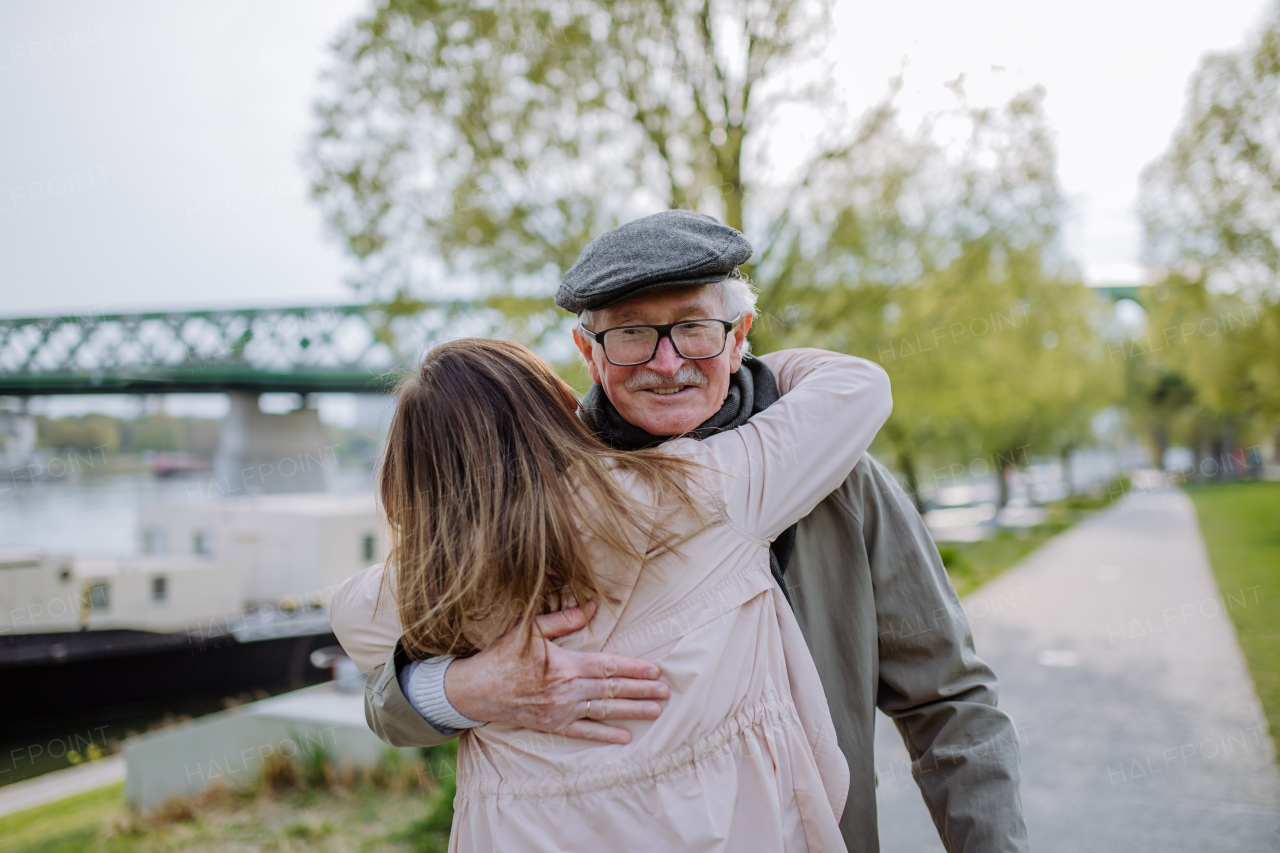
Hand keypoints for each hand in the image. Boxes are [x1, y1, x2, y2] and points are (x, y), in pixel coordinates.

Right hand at [443, 603, 667, 743]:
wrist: (475, 689)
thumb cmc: (503, 655)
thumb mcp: (530, 629)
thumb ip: (563, 619)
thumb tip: (592, 606)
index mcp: (565, 664)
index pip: (608, 666)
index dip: (634, 668)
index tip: (655, 670)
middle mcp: (567, 690)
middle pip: (612, 689)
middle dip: (641, 690)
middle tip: (665, 692)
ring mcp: (560, 710)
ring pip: (603, 710)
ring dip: (632, 711)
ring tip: (656, 712)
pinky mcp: (552, 725)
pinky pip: (584, 732)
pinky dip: (605, 735)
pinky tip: (625, 737)